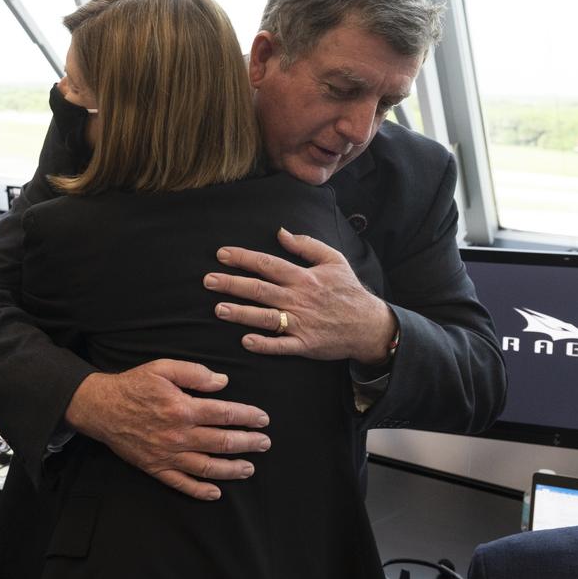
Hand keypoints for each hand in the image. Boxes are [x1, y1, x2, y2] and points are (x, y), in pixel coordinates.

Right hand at [65, 359, 270, 501]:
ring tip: (249, 468)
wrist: (101, 408)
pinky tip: (216, 492)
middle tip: (265, 443)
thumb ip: (194, 373)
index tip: (262, 419)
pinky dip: (200, 491)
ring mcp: (168, 455)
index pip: (224, 414)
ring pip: (208, 467)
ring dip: (232, 469)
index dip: (247, 417)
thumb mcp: (163, 368)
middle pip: (222, 443)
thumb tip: (222, 382)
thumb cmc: (133, 386)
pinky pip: (182, 484)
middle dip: (248, 443)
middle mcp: (179, 435)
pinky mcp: (156, 468)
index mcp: (183, 409)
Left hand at [206, 228, 396, 363]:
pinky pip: (280, 345)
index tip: (222, 254)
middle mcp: (298, 299)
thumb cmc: (348, 291)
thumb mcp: (334, 260)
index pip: (267, 264)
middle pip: (260, 289)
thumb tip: (281, 232)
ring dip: (241, 313)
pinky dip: (263, 344)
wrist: (369, 325)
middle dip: (232, 284)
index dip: (243, 258)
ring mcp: (300, 323)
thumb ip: (307, 245)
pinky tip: (245, 341)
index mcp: (303, 277)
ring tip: (219, 309)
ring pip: (265, 317)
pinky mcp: (304, 344)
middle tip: (208, 280)